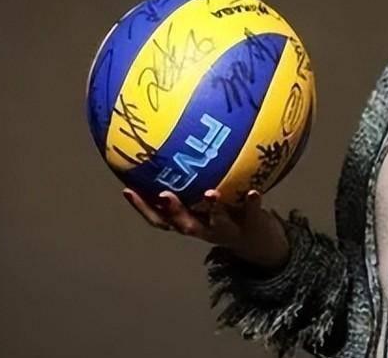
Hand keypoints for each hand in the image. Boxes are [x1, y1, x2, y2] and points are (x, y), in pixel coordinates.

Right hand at [122, 187, 290, 270]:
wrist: (260, 244)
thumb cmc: (227, 213)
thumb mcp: (208, 199)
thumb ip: (192, 179)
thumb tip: (174, 143)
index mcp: (191, 222)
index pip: (160, 219)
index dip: (142, 208)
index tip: (127, 189)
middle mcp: (206, 228)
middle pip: (185, 224)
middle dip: (174, 211)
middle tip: (164, 194)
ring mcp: (228, 229)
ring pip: (217, 222)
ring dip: (213, 208)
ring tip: (210, 192)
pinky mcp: (252, 223)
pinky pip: (252, 211)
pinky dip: (251, 202)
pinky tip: (253, 190)